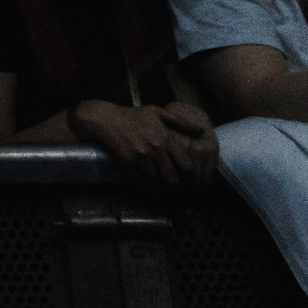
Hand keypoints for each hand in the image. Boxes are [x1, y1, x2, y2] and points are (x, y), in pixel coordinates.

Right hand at [70, 99, 218, 185]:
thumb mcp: (158, 112)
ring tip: (165, 195)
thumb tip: (201, 130)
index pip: (186, 166)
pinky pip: (141, 184)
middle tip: (178, 193)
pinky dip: (147, 189)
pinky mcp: (128, 165)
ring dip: (162, 192)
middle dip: (176, 189)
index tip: (191, 182)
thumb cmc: (133, 115)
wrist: (106, 120)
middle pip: (172, 180)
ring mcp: (141, 159)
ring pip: (157, 184)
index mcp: (165, 139)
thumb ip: (181, 122)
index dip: (191, 178)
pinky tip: (149, 189)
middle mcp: (155, 151)